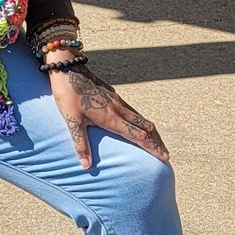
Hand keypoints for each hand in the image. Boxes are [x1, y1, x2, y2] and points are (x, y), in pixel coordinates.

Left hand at [46, 64, 169, 169]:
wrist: (68, 68)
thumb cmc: (68, 95)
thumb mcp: (72, 122)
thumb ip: (81, 144)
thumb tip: (86, 166)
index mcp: (111, 118)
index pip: (137, 136)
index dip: (151, 147)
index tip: (163, 157)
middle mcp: (118, 109)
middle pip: (144, 127)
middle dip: (156, 141)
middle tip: (166, 154)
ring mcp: (116, 100)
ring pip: (140, 117)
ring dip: (150, 131)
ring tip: (156, 141)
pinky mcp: (112, 94)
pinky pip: (132, 110)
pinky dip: (140, 121)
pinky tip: (138, 123)